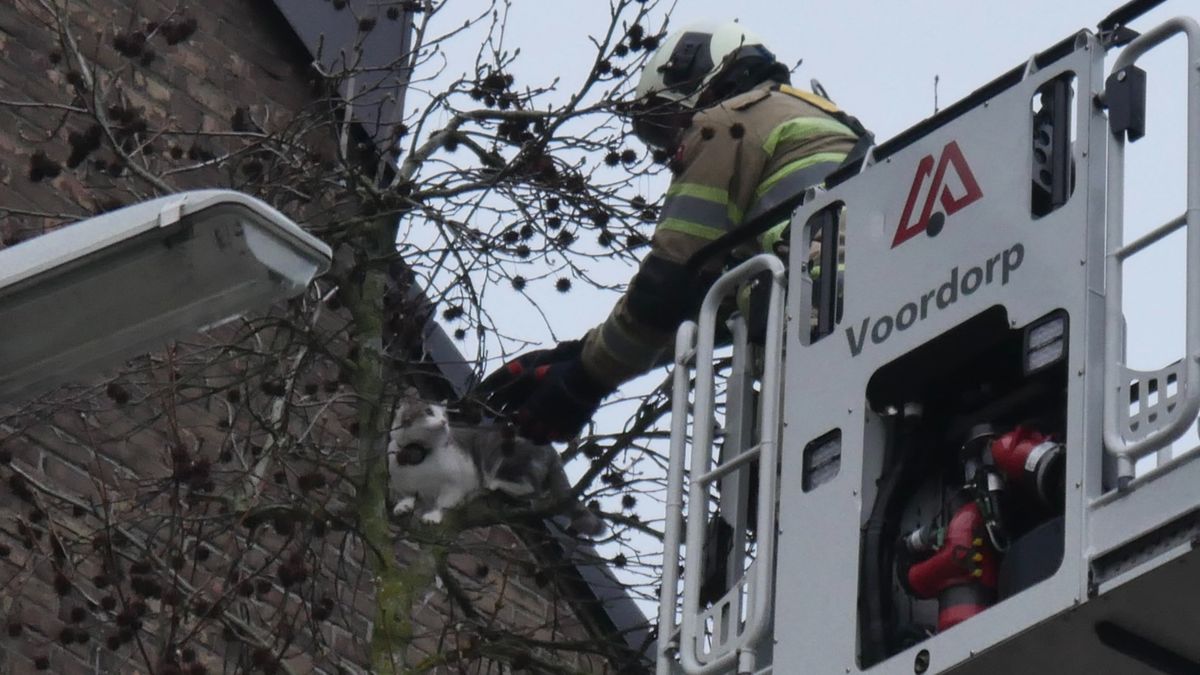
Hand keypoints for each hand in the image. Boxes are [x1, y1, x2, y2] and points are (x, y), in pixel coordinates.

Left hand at [477, 341, 611, 442]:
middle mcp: (545, 419)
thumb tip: (506, 377)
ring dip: (539, 435)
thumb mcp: (539, 373)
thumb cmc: (564, 372)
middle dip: (526, 429)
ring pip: (543, 439)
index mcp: (534, 406)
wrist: (591, 377)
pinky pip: (559, 440)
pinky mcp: (573, 430)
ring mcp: (559, 426)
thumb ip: (521, 379)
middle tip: (527, 424)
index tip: (517, 416)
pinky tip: (554, 431)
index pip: (520, 421)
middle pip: (529, 433)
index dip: (517, 419)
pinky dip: (554, 437)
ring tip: (540, 429)